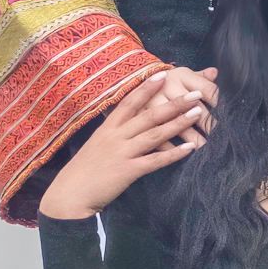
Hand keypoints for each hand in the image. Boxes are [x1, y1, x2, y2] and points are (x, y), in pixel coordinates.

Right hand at [38, 70, 211, 219]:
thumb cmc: (84, 170)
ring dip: (178, 122)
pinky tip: (190, 148)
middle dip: (174, 103)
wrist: (70, 194)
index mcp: (107, 128)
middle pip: (149, 115)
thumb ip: (114, 133)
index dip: (147, 88)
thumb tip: (131, 123)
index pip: (129, 102)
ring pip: (155, 134)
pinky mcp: (128, 171)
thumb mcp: (97, 145)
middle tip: (195, 93)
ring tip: (198, 113)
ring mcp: (122, 153)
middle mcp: (115, 136)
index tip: (163, 74)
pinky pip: (155, 160)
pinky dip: (173, 154)